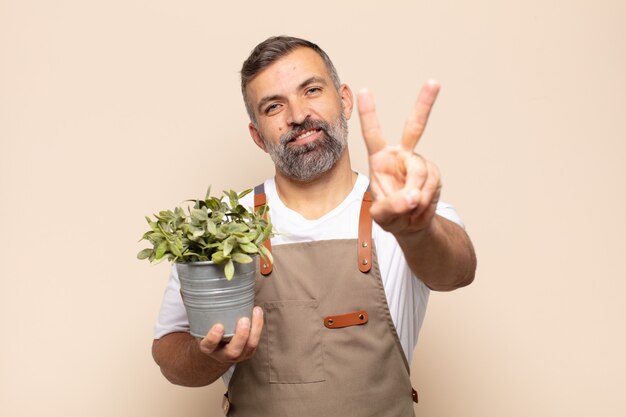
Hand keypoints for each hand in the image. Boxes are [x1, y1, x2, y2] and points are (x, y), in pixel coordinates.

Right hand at [198, 306, 263, 363]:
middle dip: (240, 336)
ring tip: (256, 311)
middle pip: (233, 352)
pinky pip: (256, 341)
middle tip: (243, 320)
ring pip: (249, 346)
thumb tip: (184, 288)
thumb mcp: (198, 324)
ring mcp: (238, 354)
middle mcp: (223, 355)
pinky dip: (258, 326)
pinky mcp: (249, 350)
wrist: (216, 349)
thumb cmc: (207, 331)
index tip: (218, 326)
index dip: (213, 338)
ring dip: (255, 329)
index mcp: (207, 348)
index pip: (208, 346)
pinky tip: (257, 311)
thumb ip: (192, 308)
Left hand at [357, 80, 441, 235]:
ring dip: (415, 193)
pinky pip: (431, 183)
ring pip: (420, 171)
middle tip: (434, 82)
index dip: (369, 114)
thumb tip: (411, 197)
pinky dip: (425, 199)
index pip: (373, 134)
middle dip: (425, 104)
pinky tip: (419, 206)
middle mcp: (401, 156)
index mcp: (380, 160)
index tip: (364, 91)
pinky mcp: (433, 173)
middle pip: (415, 127)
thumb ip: (391, 207)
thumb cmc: (390, 214)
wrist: (411, 225)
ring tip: (409, 207)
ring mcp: (419, 163)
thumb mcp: (382, 216)